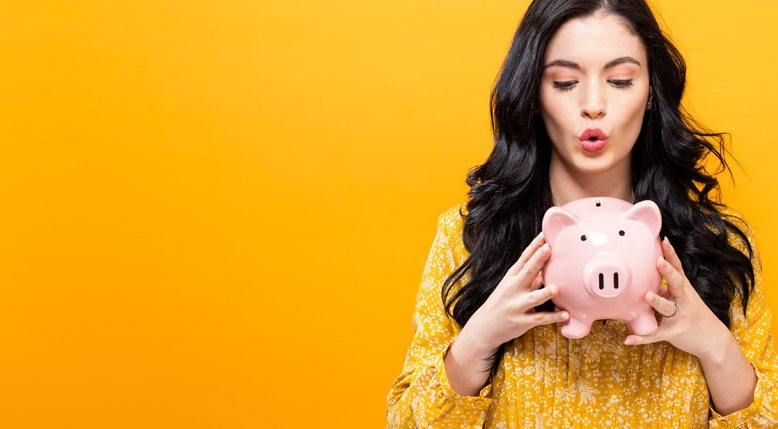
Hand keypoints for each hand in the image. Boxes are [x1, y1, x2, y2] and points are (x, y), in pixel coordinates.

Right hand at [463, 232, 569, 353]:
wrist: (484, 327)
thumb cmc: (501, 304)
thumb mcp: (511, 286)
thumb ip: (530, 277)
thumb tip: (546, 266)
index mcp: (511, 278)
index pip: (523, 259)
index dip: (533, 247)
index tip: (543, 235)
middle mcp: (513, 289)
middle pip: (527, 272)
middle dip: (538, 260)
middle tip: (549, 248)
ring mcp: (517, 306)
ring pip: (533, 298)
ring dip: (545, 293)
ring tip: (557, 287)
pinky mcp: (521, 322)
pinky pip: (539, 319)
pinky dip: (553, 317)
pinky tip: (565, 315)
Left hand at [624, 237, 729, 358]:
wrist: (714, 341)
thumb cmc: (695, 314)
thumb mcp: (684, 297)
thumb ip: (667, 287)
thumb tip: (648, 277)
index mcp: (684, 289)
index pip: (678, 269)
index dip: (671, 255)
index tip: (664, 240)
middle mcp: (683, 301)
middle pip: (676, 283)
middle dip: (668, 272)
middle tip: (658, 261)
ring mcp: (679, 317)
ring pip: (666, 308)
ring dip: (657, 302)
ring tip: (647, 295)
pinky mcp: (674, 333)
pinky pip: (655, 335)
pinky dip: (642, 338)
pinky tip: (628, 339)